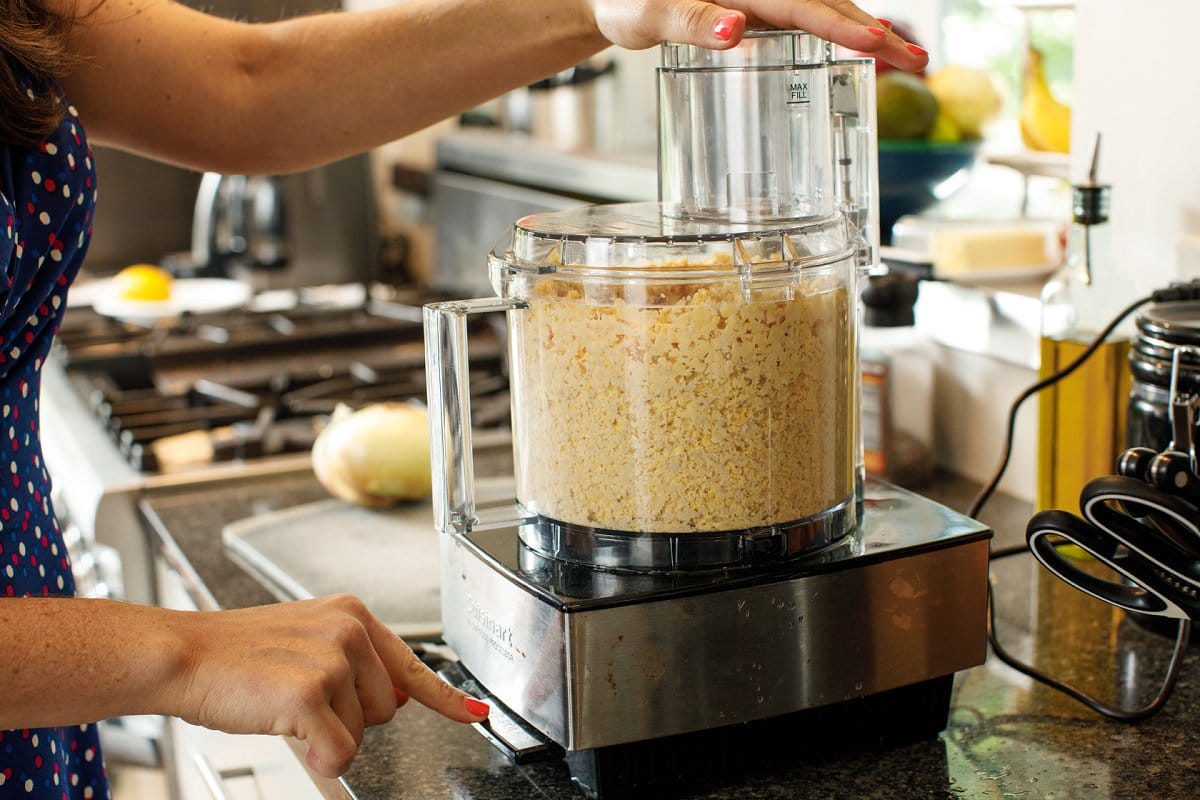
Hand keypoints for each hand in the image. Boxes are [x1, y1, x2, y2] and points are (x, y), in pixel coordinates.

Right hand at [165, 595, 487, 777]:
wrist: (184, 655)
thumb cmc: (236, 654)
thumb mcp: (306, 644)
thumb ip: (355, 665)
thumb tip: (397, 696)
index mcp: (351, 615)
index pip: (412, 663)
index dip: (446, 697)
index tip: (474, 714)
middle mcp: (349, 630)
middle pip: (387, 708)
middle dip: (349, 716)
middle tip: (301, 698)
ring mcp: (333, 659)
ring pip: (363, 731)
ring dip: (328, 732)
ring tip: (286, 704)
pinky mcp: (311, 691)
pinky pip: (340, 750)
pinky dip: (318, 754)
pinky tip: (289, 730)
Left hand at [588, 0, 926, 71]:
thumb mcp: (644, 14)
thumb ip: (689, 19)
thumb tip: (736, 28)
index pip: (798, 3)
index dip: (839, 25)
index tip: (875, 42)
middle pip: (825, 1)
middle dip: (873, 31)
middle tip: (917, 60)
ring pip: (823, 5)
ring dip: (865, 30)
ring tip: (906, 57)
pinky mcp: (757, 2)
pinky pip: (805, 13)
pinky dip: (838, 28)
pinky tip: (863, 44)